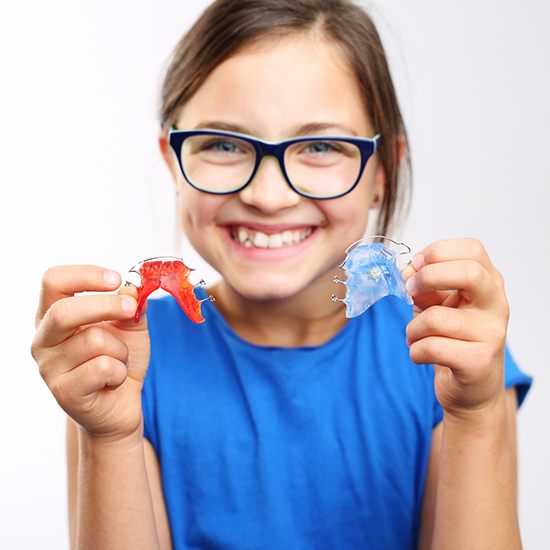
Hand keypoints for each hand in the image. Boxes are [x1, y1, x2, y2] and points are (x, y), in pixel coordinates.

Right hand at [31, 265, 150, 441]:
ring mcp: (49, 367)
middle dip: (107, 306)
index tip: (115, 279)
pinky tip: (113, 380)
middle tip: (131, 309)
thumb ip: (132, 303)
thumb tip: (132, 288)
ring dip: (120, 349)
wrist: (120, 404)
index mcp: (53, 315)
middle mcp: (43, 339)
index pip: (53, 281)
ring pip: (94, 340)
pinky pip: (103, 368)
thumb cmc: (119, 359)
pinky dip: (119, 371)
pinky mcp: (63, 392)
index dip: (85, 275)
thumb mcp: (130, 325)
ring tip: (117, 361)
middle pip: (64, 311)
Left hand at [401, 238, 509, 418]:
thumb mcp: (438, 305)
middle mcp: (496, 304)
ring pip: (437, 317)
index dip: (438, 252)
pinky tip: (420, 354)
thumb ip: (423, 286)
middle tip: (410, 290)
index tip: (416, 265)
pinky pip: (432, 347)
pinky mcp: (479, 362)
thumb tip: (406, 271)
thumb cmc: (454, 339)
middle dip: (428, 278)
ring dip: (412, 328)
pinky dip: (415, 351)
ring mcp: (491, 334)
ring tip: (414, 336)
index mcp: (488, 283)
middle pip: (469, 273)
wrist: (472, 389)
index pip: (473, 249)